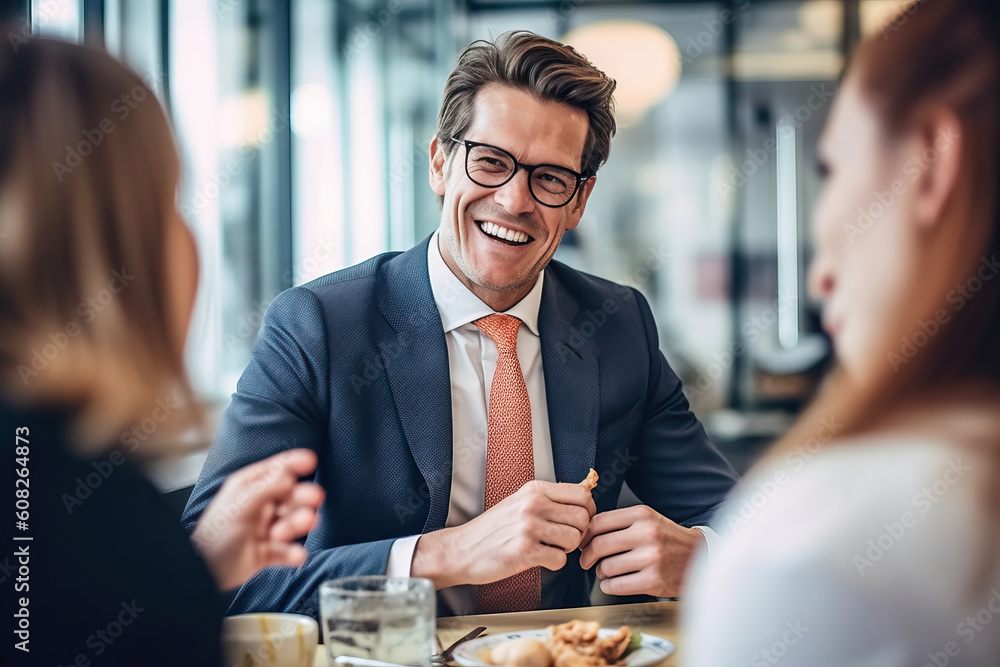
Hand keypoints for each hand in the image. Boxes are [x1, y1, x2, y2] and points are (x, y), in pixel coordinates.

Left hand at [191, 449, 324, 590]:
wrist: (204, 573)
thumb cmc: (214, 536)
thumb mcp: (239, 505)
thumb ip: (266, 489)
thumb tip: (289, 476)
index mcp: (248, 488)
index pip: (275, 470)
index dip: (293, 462)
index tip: (311, 460)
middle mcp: (259, 506)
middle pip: (290, 496)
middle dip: (302, 497)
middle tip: (314, 498)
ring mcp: (265, 529)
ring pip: (292, 522)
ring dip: (297, 524)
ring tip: (292, 530)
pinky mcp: (268, 553)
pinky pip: (287, 551)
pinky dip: (294, 553)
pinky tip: (296, 555)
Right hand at [411, 480, 595, 588]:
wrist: (461, 549)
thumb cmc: (492, 529)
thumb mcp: (519, 501)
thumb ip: (549, 498)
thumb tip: (585, 494)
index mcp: (535, 489)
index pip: (582, 494)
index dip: (587, 511)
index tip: (578, 521)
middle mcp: (533, 504)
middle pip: (583, 517)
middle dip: (578, 533)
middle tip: (563, 540)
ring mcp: (529, 527)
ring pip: (574, 539)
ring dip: (566, 549)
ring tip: (548, 548)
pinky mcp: (524, 551)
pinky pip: (560, 560)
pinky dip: (554, 564)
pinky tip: (539, 559)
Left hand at [579, 505, 703, 597]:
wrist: (698, 556)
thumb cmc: (665, 538)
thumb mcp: (646, 519)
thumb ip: (618, 522)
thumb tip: (584, 534)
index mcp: (642, 514)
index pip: (599, 522)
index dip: (584, 535)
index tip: (581, 543)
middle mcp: (647, 533)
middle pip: (599, 545)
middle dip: (586, 556)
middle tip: (585, 561)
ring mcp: (651, 557)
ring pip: (606, 567)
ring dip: (600, 572)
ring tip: (608, 571)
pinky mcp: (654, 580)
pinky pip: (616, 586)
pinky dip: (608, 586)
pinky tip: (614, 582)